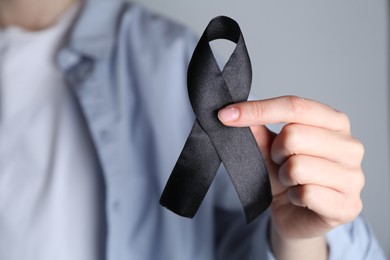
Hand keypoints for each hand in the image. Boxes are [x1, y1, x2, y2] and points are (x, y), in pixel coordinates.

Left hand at [218, 96, 364, 258]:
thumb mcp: (268, 149)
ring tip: (291, 181)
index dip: (257, 110)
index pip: (294, 106)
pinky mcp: (348, 205)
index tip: (226, 115)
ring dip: (284, 177)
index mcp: (335, 122)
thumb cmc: (287, 176)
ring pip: (298, 166)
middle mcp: (350, 145)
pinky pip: (306, 193)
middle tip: (281, 163)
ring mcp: (354, 176)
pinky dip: (294, 196)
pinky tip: (300, 198)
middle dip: (276, 152)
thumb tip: (235, 111)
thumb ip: (257, 129)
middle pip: (293, 135)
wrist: (295, 215)